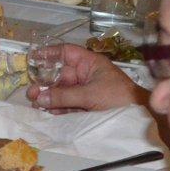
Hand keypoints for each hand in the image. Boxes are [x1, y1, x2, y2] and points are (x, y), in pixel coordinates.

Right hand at [23, 43, 141, 111]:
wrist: (138, 117)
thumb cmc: (118, 98)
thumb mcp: (90, 95)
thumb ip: (63, 96)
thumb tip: (39, 97)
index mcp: (90, 64)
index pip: (66, 53)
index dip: (50, 54)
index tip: (33, 59)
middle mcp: (86, 75)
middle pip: (60, 76)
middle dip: (45, 84)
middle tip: (31, 93)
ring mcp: (87, 90)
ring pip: (63, 92)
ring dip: (49, 98)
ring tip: (36, 105)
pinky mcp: (88, 105)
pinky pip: (68, 104)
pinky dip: (58, 108)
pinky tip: (48, 112)